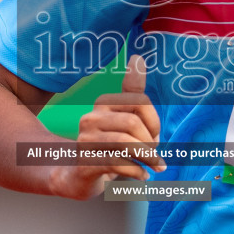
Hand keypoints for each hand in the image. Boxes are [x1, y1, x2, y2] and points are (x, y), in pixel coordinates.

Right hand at [48, 55, 165, 199]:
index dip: (154, 121)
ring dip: (147, 158)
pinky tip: (142, 176)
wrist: (77, 175)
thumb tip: (138, 57)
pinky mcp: (86, 162)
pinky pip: (119, 163)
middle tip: (155, 155)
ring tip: (153, 166)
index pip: (139, 101)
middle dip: (150, 141)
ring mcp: (86, 141)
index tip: (156, 135)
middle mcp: (91, 118)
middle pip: (133, 123)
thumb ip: (132, 91)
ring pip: (126, 143)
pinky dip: (137, 172)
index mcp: (103, 104)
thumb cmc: (108, 145)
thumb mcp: (122, 118)